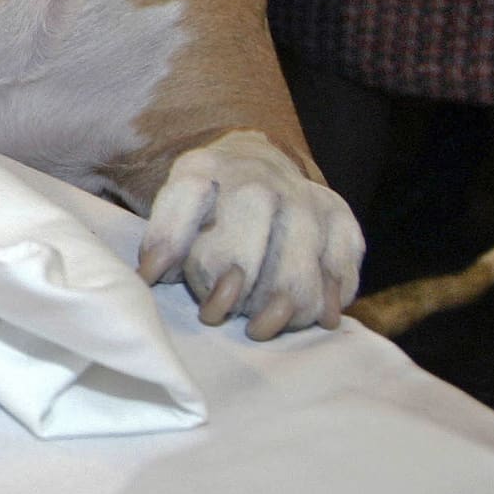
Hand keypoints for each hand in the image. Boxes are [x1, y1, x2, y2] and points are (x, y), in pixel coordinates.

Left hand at [138, 129, 364, 339]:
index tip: (157, 279)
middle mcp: (257, 174)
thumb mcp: (173, 210)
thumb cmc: (207, 207)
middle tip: (218, 313)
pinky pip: (341, 262)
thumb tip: (151, 276)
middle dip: (236, 272)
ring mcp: (302, 193)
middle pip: (253, 211)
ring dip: (282, 300)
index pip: (188, 193)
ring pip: (302, 245)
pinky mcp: (338, 216)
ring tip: (260, 327)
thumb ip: (164, 239)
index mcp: (204, 168)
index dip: (171, 240)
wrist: (255, 166)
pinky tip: (313, 316)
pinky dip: (329, 296)